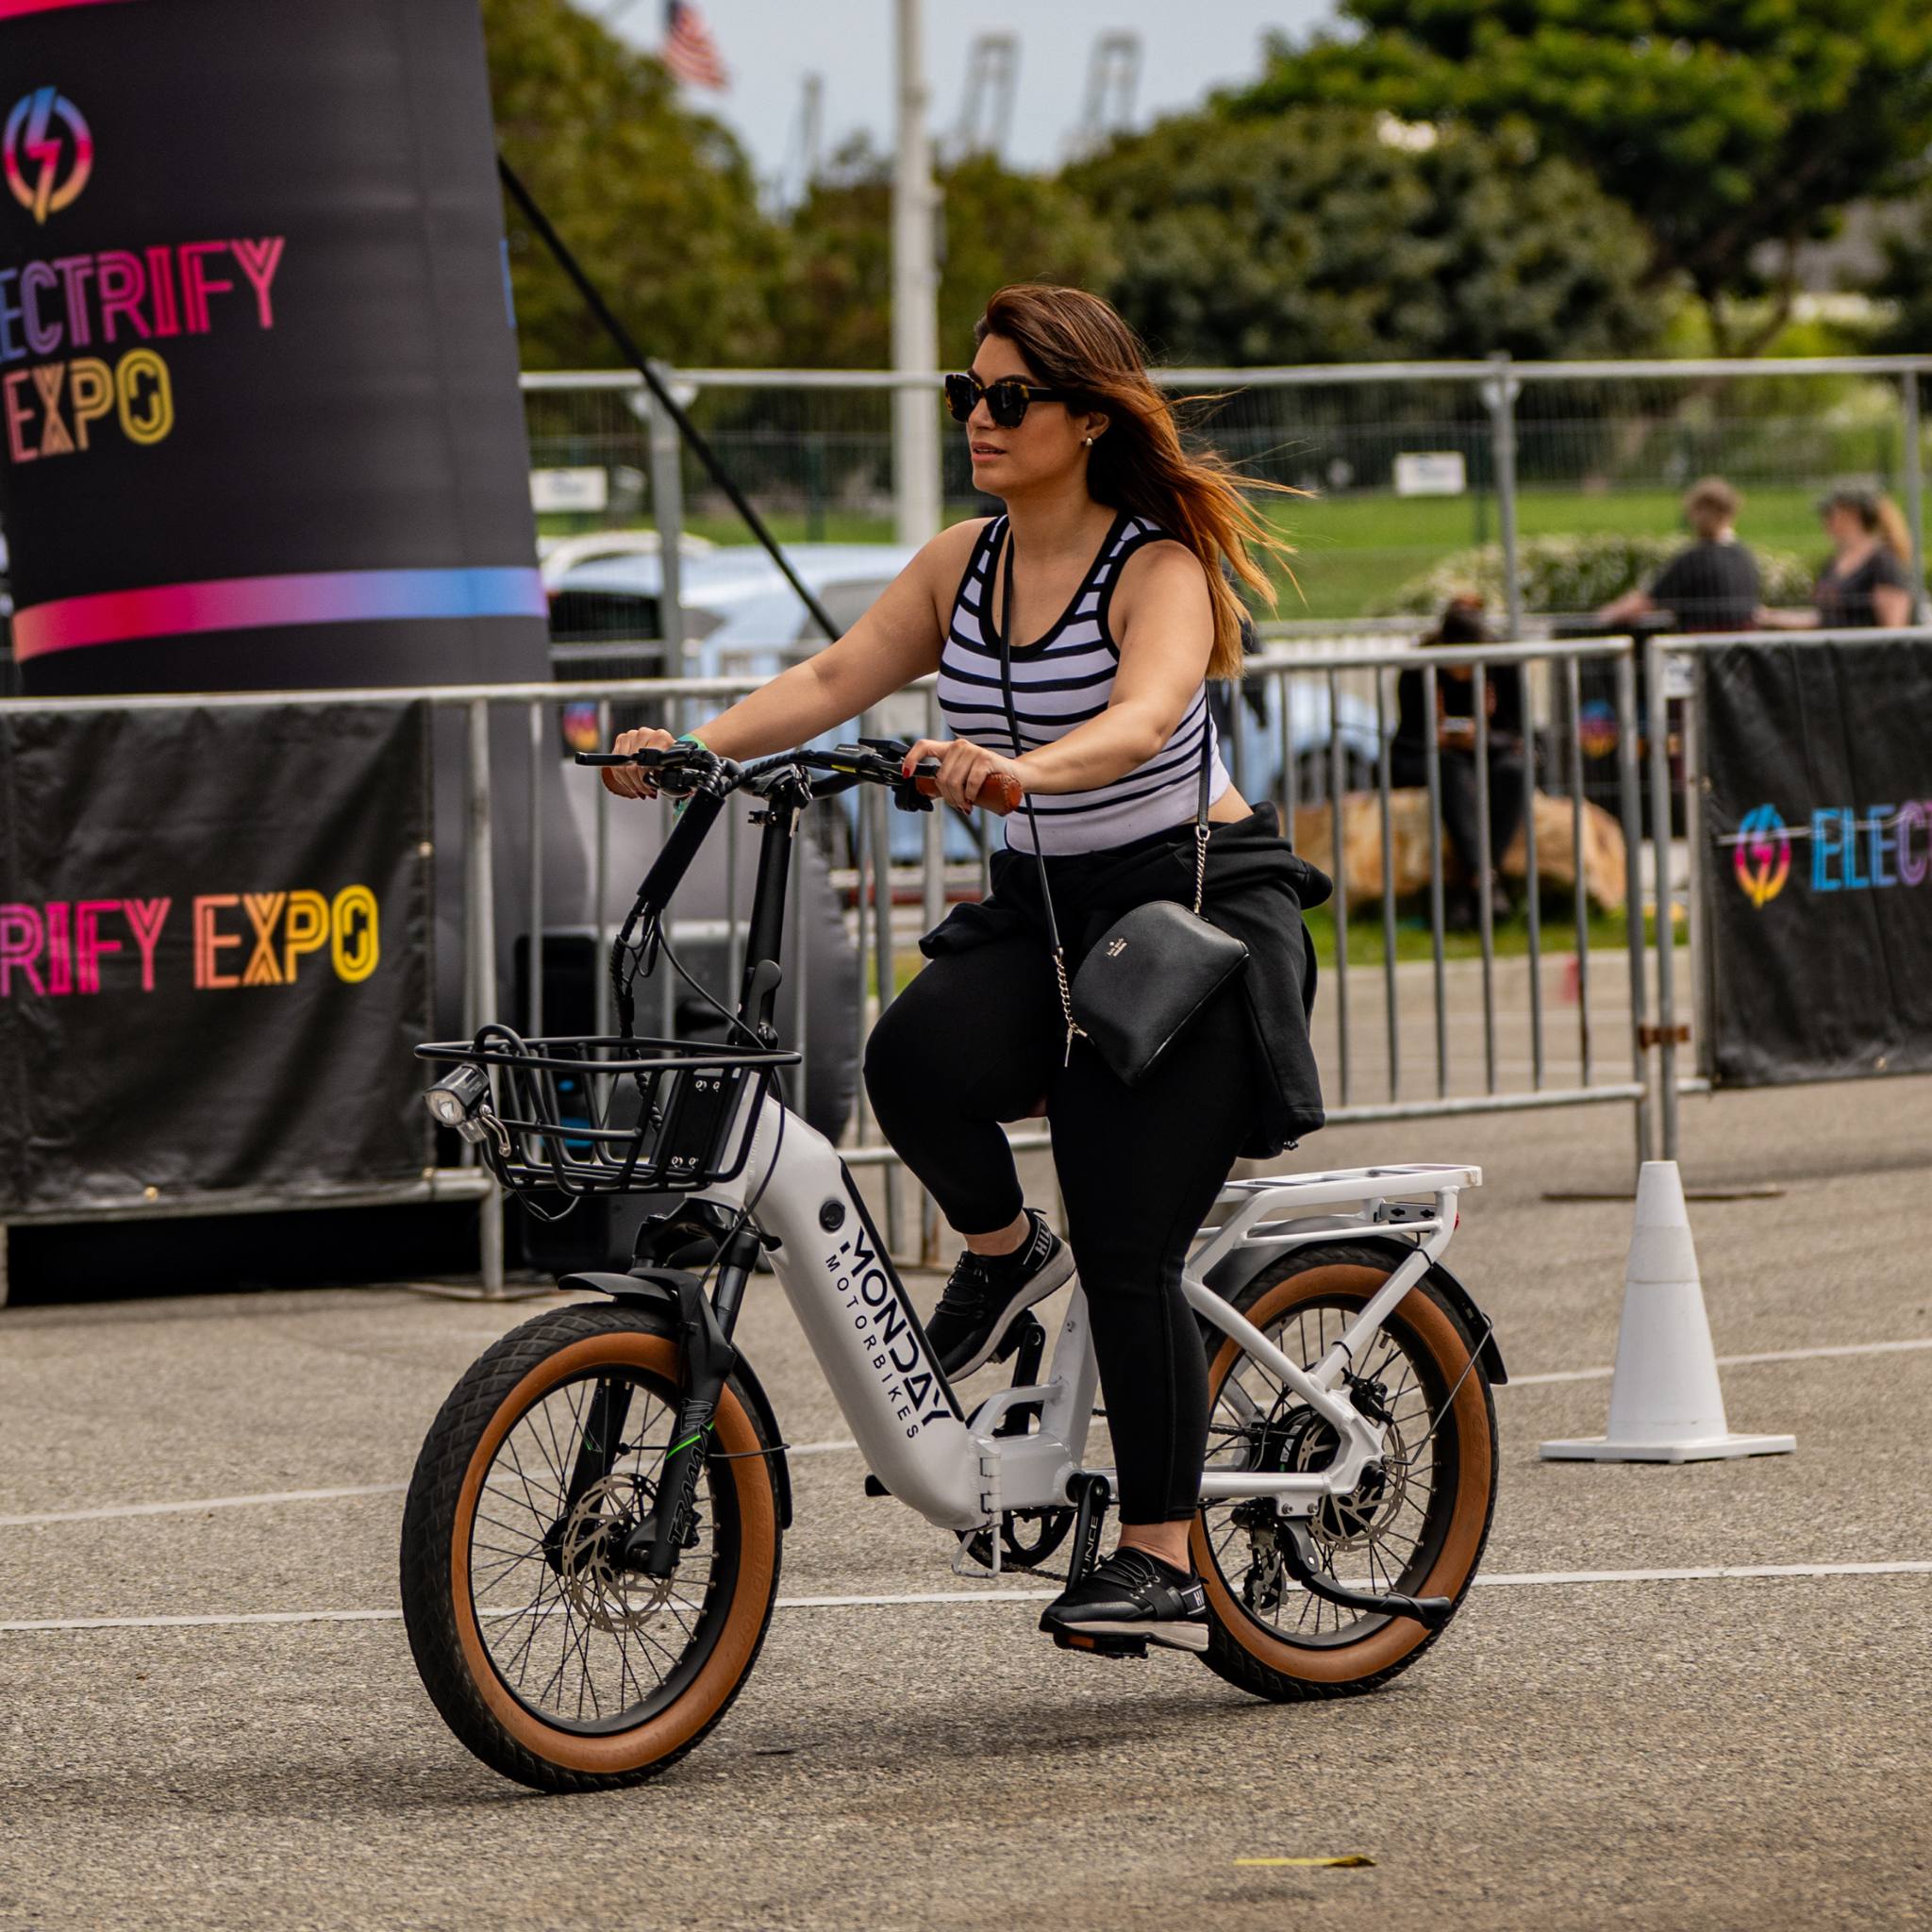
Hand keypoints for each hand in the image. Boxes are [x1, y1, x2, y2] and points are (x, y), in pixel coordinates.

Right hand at [600, 726, 677, 799]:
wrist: (665, 745)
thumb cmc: (670, 755)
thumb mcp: (675, 764)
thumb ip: (671, 772)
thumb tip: (664, 784)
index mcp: (660, 737)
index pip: (645, 763)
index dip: (646, 780)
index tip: (652, 788)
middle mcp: (644, 733)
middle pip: (633, 767)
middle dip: (640, 785)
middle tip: (647, 792)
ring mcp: (631, 735)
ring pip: (622, 768)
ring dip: (631, 784)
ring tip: (641, 789)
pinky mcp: (621, 739)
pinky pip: (616, 765)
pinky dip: (623, 779)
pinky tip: (632, 783)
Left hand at [900, 736, 1026, 813]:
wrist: (1017, 775)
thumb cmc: (988, 778)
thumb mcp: (964, 776)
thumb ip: (948, 779)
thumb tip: (926, 792)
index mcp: (950, 749)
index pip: (924, 746)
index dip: (911, 759)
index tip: (906, 773)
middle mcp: (960, 746)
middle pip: (941, 777)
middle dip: (948, 797)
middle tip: (959, 805)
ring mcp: (973, 751)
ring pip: (954, 782)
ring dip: (958, 800)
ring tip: (967, 805)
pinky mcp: (986, 759)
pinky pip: (970, 782)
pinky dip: (969, 796)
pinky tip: (973, 801)